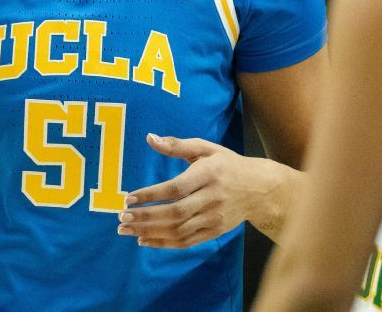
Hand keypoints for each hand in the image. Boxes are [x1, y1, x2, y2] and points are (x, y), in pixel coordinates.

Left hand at [117, 134, 292, 248]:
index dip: (152, 194)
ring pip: (179, 230)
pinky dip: (163, 243)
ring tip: (126, 230)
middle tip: (121, 218)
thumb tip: (149, 138)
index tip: (129, 198)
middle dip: (146, 217)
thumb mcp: (206, 149)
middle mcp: (212, 198)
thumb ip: (177, 145)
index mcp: (209, 174)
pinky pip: (186, 242)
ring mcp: (214, 218)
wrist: (259, 189)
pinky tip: (144, 240)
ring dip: (150, 232)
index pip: (176, 188)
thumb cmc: (227, 165)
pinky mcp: (214, 232)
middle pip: (176, 212)